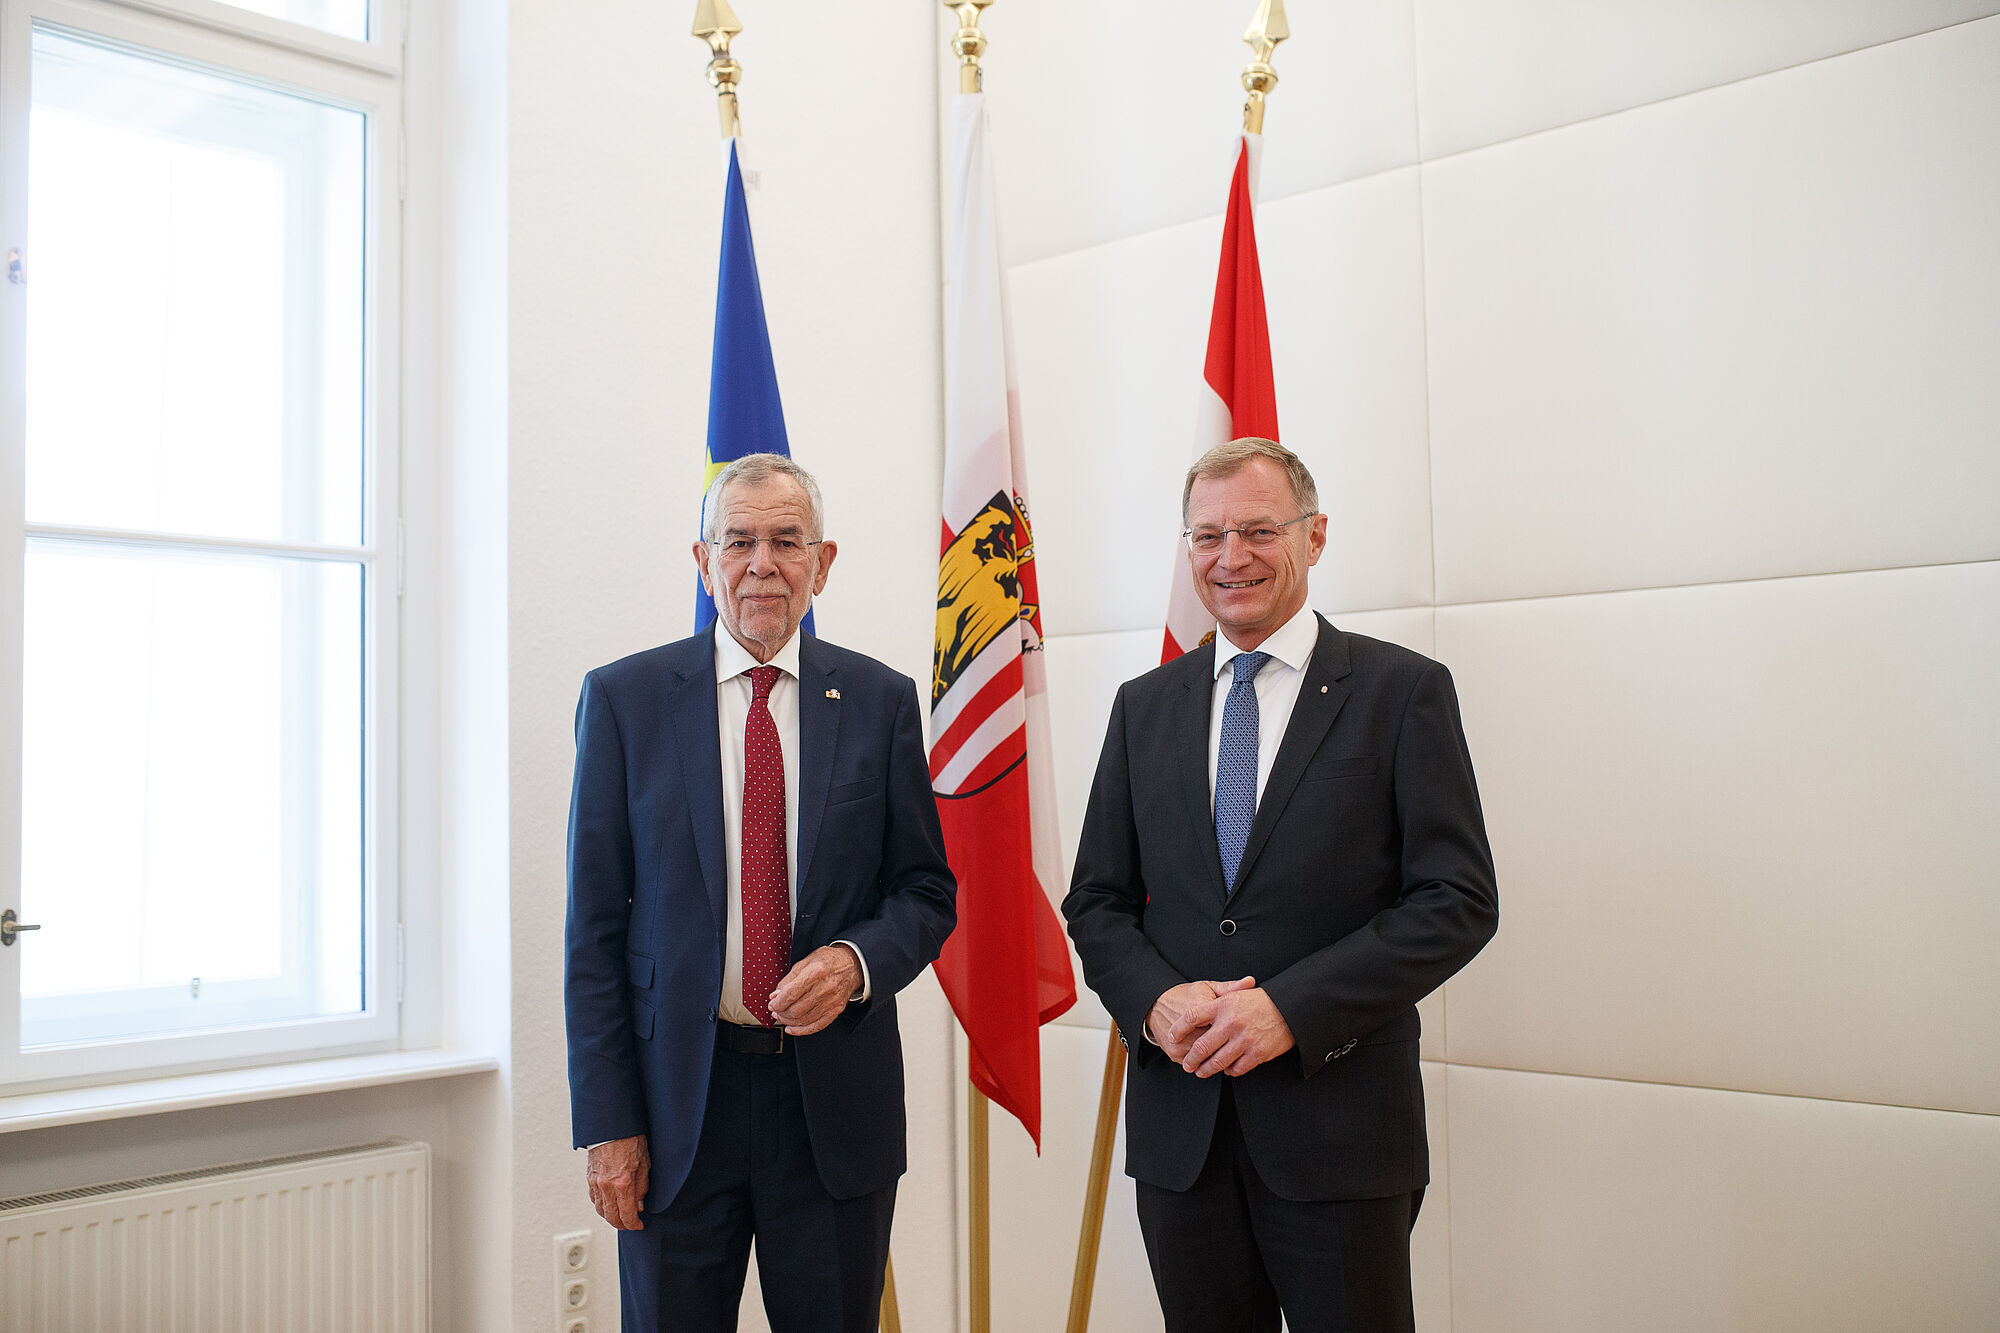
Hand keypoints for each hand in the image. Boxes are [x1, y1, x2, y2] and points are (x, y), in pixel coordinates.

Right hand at [586, 1135, 649, 1230]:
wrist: (612, 1126)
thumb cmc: (630, 1140)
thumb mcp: (644, 1164)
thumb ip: (642, 1188)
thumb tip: (640, 1205)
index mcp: (623, 1184)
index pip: (627, 1216)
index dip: (634, 1224)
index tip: (639, 1225)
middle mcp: (607, 1187)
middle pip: (612, 1217)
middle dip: (622, 1224)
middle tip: (630, 1224)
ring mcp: (596, 1183)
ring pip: (601, 1210)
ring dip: (610, 1217)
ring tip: (620, 1217)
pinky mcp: (590, 1178)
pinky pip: (594, 1199)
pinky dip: (601, 1206)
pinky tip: (608, 1205)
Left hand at [768, 944, 862, 1035]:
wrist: (852, 965)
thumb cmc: (828, 961)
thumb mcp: (805, 962)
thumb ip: (788, 980)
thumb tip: (775, 996)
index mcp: (816, 972)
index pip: (791, 994)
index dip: (777, 1002)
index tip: (772, 1004)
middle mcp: (826, 987)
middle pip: (796, 1009)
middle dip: (781, 1013)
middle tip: (775, 1011)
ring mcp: (832, 1001)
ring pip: (804, 1020)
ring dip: (788, 1021)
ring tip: (782, 1016)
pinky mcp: (836, 1010)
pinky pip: (816, 1026)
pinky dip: (801, 1030)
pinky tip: (792, 1028)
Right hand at [1145, 977, 1257, 1061]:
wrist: (1156, 1004)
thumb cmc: (1185, 995)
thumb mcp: (1207, 988)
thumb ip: (1230, 988)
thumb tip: (1251, 981)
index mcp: (1202, 1012)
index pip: (1226, 1029)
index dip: (1237, 1035)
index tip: (1244, 1034)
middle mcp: (1190, 1031)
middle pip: (1217, 1048)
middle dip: (1229, 1051)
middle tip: (1238, 1048)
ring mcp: (1181, 1045)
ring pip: (1206, 1060)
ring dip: (1216, 1059)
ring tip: (1225, 1054)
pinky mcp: (1175, 1054)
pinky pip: (1195, 1063)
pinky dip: (1203, 1062)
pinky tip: (1211, 1057)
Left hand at [1173, 980, 1294, 1077]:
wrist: (1289, 1008)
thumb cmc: (1260, 1002)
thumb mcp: (1236, 994)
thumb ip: (1215, 1003)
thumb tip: (1193, 1016)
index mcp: (1223, 1005)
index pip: (1192, 1017)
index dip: (1178, 1029)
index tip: (1172, 1037)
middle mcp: (1231, 1023)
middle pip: (1201, 1046)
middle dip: (1191, 1059)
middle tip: (1187, 1065)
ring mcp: (1244, 1040)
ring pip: (1216, 1062)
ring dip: (1206, 1070)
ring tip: (1201, 1071)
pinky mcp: (1256, 1053)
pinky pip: (1236, 1069)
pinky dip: (1228, 1071)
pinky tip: (1226, 1069)